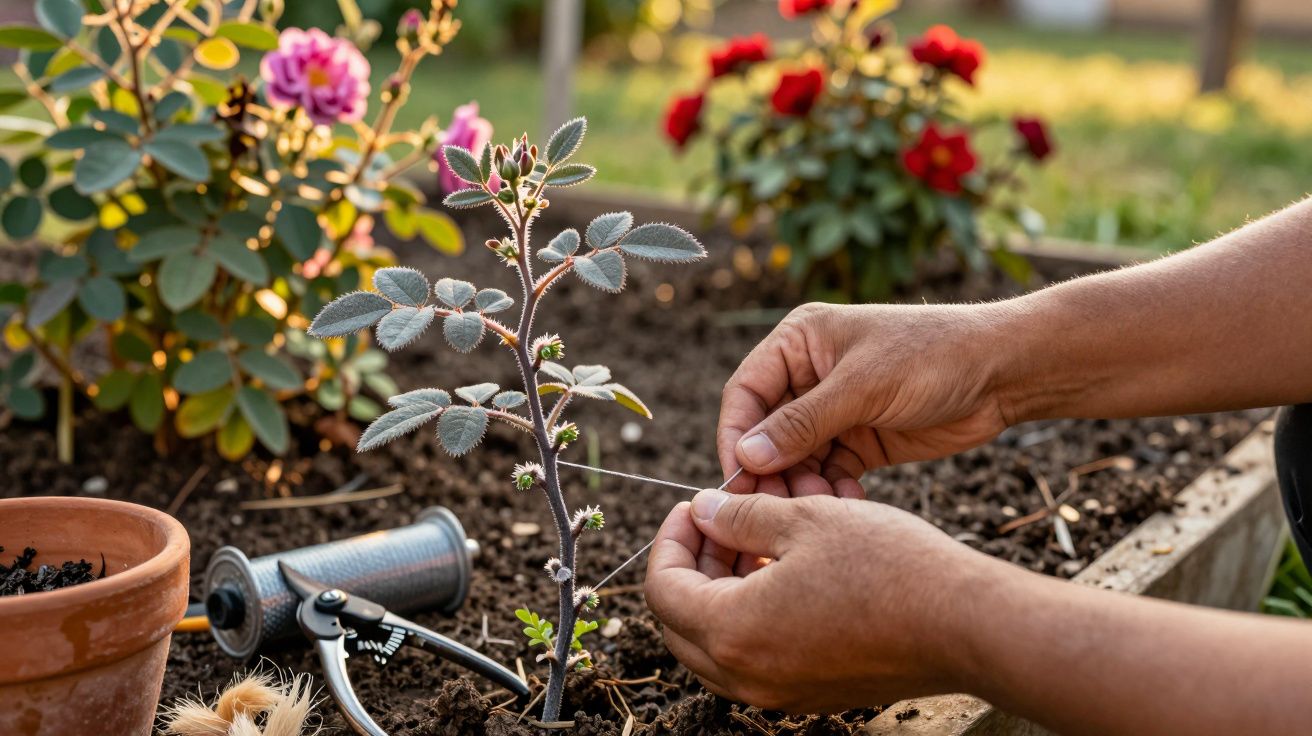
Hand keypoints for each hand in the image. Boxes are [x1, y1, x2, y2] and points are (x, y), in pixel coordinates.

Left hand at [644, 489, 1002, 712]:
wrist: (965, 623)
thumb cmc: (887, 565)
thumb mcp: (804, 520)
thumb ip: (739, 517)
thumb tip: (702, 512)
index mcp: (733, 632)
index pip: (662, 590)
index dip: (669, 539)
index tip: (692, 507)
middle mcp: (748, 676)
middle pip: (681, 624)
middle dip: (691, 567)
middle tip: (719, 522)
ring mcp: (781, 693)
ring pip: (718, 645)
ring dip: (722, 591)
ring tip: (756, 539)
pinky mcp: (814, 694)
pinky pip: (758, 658)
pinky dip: (755, 615)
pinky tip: (788, 571)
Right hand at [718, 302, 1013, 497]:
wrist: (1004, 372)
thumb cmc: (934, 356)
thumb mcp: (864, 387)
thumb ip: (802, 423)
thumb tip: (745, 457)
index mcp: (799, 342)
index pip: (746, 393)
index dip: (735, 436)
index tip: (737, 479)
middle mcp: (809, 375)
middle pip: (765, 431)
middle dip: (769, 470)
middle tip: (774, 508)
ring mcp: (834, 410)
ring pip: (795, 458)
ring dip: (800, 485)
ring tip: (819, 507)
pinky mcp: (860, 440)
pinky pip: (828, 472)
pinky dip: (831, 491)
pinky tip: (848, 505)